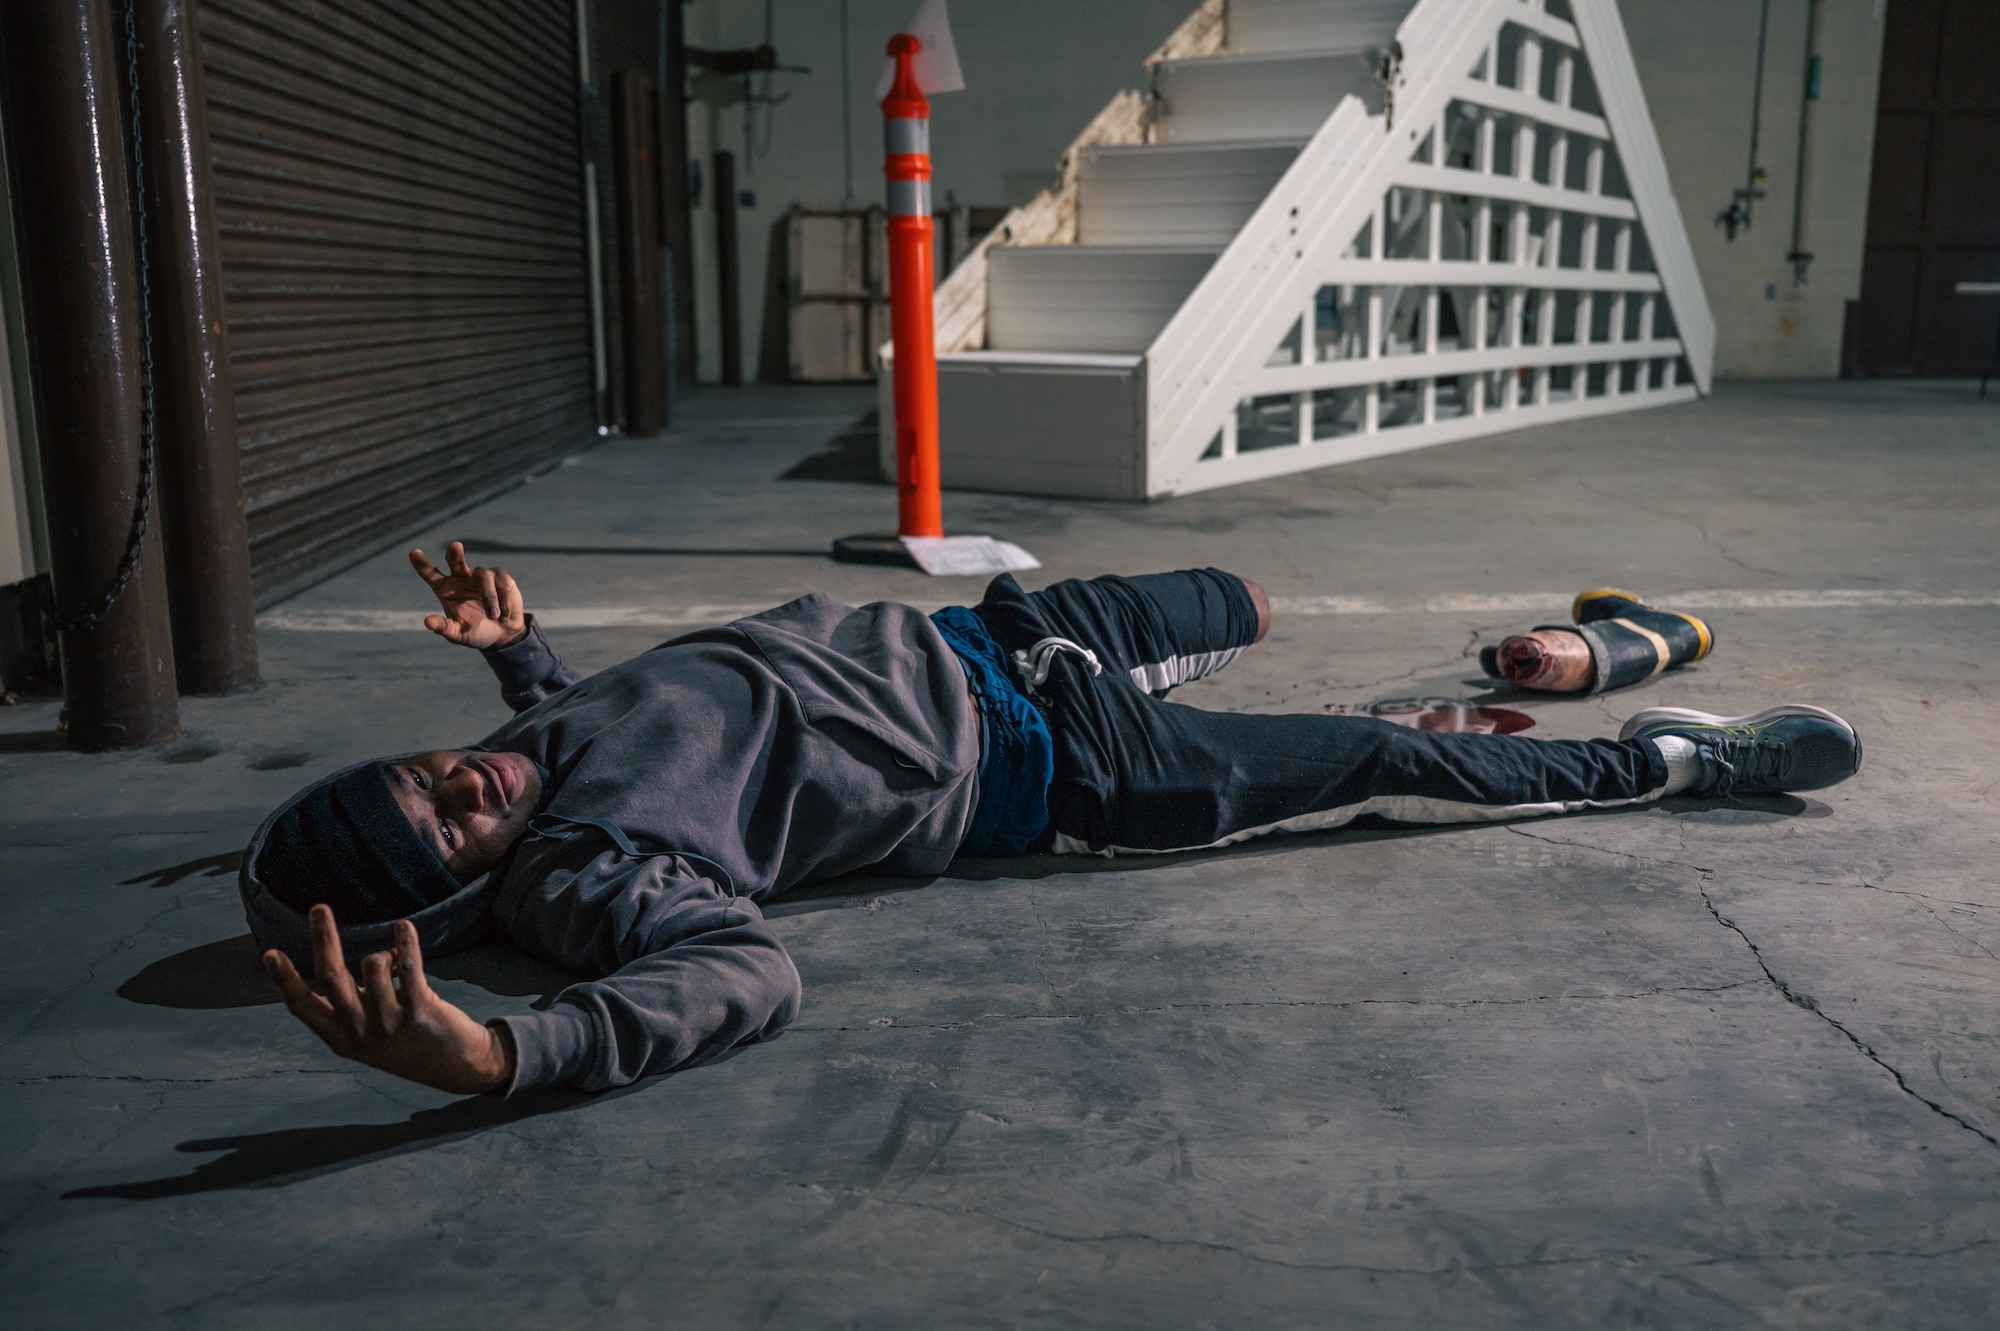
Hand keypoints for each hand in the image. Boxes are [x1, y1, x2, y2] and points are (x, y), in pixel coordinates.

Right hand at [264, 904, 516, 1095]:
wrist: (457, 1068)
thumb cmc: (409, 1043)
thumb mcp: (370, 1033)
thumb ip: (357, 1002)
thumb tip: (364, 959)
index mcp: (340, 1038)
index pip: (302, 1006)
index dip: (285, 979)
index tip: (269, 953)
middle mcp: (359, 1032)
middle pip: (331, 976)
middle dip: (324, 938)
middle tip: (319, 908)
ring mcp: (389, 1023)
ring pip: (372, 965)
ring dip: (383, 954)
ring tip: (394, 962)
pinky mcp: (420, 1011)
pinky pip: (407, 967)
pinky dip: (405, 943)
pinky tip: (404, 928)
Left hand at [409, 541, 526, 649]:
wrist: (503, 634)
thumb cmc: (476, 632)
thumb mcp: (457, 634)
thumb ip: (443, 627)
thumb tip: (428, 622)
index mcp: (446, 589)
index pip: (431, 573)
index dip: (422, 563)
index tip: (413, 553)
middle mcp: (461, 578)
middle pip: (455, 560)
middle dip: (455, 553)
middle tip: (455, 546)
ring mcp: (481, 576)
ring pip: (484, 578)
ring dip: (490, 598)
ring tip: (494, 617)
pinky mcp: (501, 577)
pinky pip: (502, 585)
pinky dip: (504, 603)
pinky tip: (503, 616)